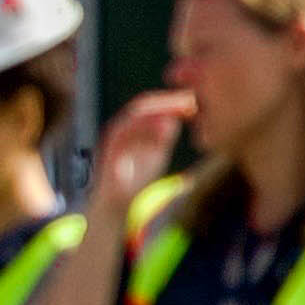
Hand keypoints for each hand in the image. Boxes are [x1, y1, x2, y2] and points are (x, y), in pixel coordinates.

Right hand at [90, 86, 193, 204]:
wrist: (116, 204)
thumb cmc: (136, 179)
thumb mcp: (154, 152)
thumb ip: (163, 136)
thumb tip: (175, 118)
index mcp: (131, 127)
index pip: (152, 106)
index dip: (172, 101)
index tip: (194, 101)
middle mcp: (119, 128)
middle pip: (143, 104)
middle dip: (167, 100)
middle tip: (191, 101)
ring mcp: (113, 138)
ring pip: (134, 114)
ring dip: (159, 108)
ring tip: (181, 108)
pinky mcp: (110, 150)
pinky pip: (125, 132)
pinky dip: (145, 125)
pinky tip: (167, 126)